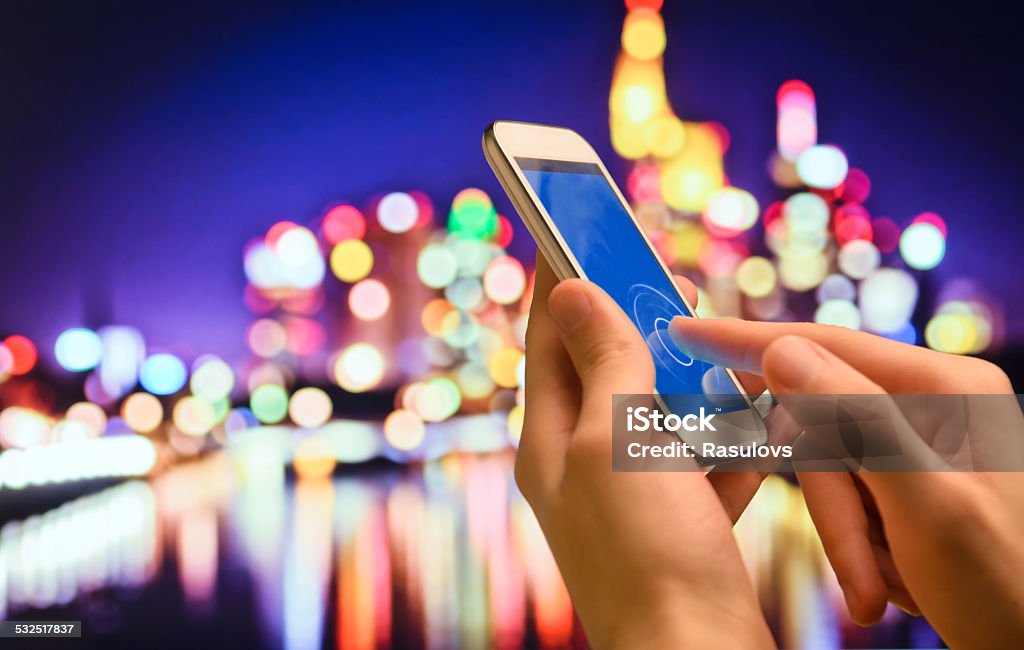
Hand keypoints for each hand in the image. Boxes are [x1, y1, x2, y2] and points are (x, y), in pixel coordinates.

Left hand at [516, 254, 774, 648]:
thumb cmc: (647, 549)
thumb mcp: (616, 440)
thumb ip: (602, 362)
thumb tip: (569, 291)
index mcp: (549, 442)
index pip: (548, 340)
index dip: (564, 283)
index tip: (578, 231)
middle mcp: (582, 466)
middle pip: (605, 372)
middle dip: (638, 326)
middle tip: (670, 282)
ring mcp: (630, 497)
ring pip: (658, 415)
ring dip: (690, 380)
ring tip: (716, 347)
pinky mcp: (678, 523)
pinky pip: (702, 465)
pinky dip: (728, 441)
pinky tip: (757, 423)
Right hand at [669, 315, 1023, 647]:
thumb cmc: (1002, 584)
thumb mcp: (923, 503)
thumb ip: (854, 418)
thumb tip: (781, 349)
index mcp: (942, 386)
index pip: (823, 346)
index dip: (748, 341)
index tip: (685, 329)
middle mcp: (930, 402)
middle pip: (824, 426)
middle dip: (833, 507)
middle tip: (864, 576)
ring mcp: (919, 441)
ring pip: (832, 470)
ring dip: (850, 538)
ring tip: (889, 591)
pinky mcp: (908, 479)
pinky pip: (850, 498)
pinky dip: (861, 546)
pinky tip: (897, 581)